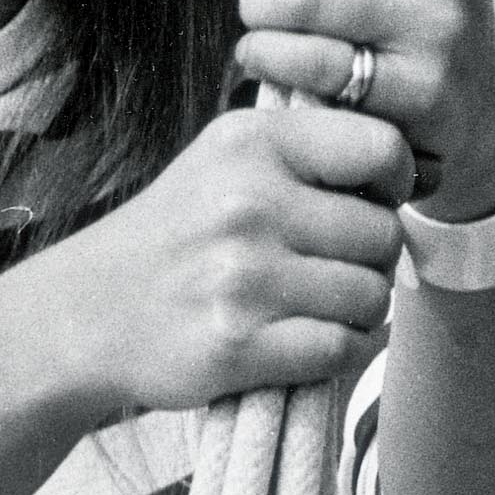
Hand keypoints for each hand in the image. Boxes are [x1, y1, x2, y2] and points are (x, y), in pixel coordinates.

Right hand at [32, 101, 412, 419]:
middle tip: (339, 267)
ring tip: (323, 306)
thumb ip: (304, 149)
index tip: (377, 202)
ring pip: (370, 297)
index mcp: (250, 143)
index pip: (380, 149)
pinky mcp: (238, 345)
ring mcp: (242, 278)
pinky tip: (318, 341)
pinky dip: (345, 351)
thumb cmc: (174, 235)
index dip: (396, 181)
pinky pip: (341, 348)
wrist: (86, 312)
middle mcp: (247, 204)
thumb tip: (408, 169)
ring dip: (361, 310)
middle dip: (375, 258)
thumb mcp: (224, 159)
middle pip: (382, 234)